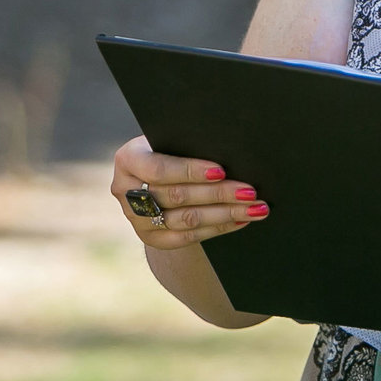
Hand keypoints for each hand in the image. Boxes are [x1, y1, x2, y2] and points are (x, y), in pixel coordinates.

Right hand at [109, 136, 266, 248]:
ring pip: (186, 219)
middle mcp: (125, 191)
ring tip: (255, 208)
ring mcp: (137, 218)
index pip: (160, 169)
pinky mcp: (151, 238)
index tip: (221, 171)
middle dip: (218, 193)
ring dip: (226, 213)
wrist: (155, 179)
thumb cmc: (171, 150)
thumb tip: (230, 148)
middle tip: (250, 191)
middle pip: (177, 196)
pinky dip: (218, 228)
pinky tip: (240, 220)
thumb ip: (187, 145)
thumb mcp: (170, 142)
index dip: (190, 171)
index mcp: (128, 159)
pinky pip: (188, 237)